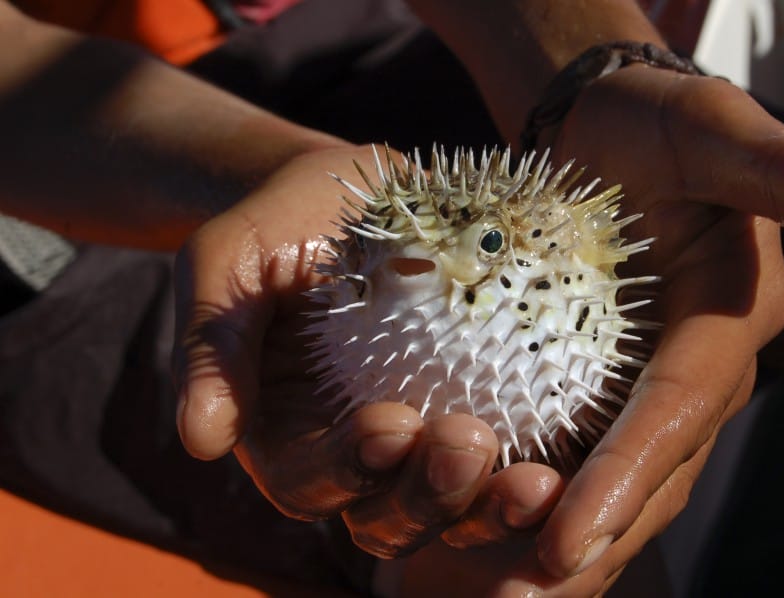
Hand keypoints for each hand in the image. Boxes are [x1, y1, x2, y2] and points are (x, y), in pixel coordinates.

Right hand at [172, 144, 564, 558]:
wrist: (352, 190)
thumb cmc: (279, 223)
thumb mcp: (226, 264)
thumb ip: (212, 346)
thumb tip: (199, 441)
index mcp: (291, 436)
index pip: (311, 480)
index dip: (349, 467)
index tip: (388, 423)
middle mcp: (360, 454)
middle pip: (392, 513)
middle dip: (432, 495)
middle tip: (468, 444)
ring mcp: (427, 434)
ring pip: (459, 504)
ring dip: (495, 503)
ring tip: (538, 478)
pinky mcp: (484, 403)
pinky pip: (515, 447)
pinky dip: (545, 462)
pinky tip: (576, 453)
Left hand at [520, 65, 783, 587]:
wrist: (604, 129)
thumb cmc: (658, 125)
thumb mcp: (713, 132)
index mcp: (727, 325)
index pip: (677, 411)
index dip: (628, 474)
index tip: (567, 535)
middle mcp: (689, 374)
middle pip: (645, 474)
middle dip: (587, 540)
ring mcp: (636, 387)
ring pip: (606, 481)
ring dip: (549, 541)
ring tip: (494, 594)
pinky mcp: (589, 383)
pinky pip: (564, 451)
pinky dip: (524, 496)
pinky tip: (469, 532)